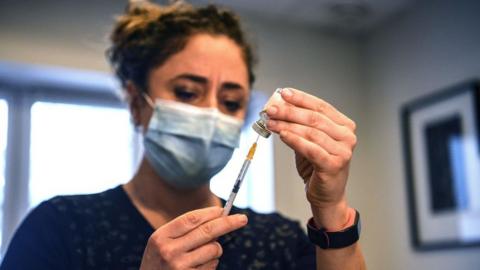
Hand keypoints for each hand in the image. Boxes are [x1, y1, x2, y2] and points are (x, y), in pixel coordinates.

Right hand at [140, 207, 247, 269]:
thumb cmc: (159, 262)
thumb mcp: (161, 243)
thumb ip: (184, 231)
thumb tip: (218, 219)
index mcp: (161, 237)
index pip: (191, 219)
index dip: (210, 213)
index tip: (223, 210)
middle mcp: (169, 251)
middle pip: (207, 231)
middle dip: (228, 223)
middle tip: (243, 218)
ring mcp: (180, 267)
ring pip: (214, 249)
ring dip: (215, 248)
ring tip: (201, 253)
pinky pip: (213, 264)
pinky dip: (211, 263)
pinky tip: (197, 267)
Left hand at [265, 88, 356, 229]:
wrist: (327, 195)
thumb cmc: (317, 166)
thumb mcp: (309, 141)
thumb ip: (299, 124)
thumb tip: (278, 107)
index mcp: (344, 126)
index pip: (321, 106)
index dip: (301, 98)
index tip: (283, 93)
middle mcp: (347, 137)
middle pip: (314, 118)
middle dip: (290, 111)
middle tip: (271, 109)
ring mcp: (343, 151)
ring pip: (311, 132)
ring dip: (287, 125)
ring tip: (270, 122)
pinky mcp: (334, 165)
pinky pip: (311, 149)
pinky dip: (295, 140)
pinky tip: (282, 134)